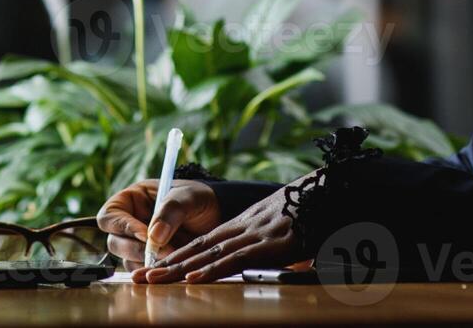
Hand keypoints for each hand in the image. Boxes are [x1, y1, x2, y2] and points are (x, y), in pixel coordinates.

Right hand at [97, 179, 219, 269]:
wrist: (218, 215)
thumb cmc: (199, 198)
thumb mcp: (187, 197)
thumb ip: (171, 211)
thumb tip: (154, 237)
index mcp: (131, 200)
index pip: (110, 216)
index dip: (122, 227)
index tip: (145, 235)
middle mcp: (129, 222)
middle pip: (114, 241)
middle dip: (136, 249)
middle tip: (163, 252)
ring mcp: (138, 244)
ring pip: (127, 259)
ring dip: (147, 263)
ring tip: (173, 258)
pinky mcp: (150, 260)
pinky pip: (143, 271)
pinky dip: (155, 272)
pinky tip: (172, 268)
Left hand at [132, 184, 303, 283]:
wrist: (333, 192)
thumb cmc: (313, 211)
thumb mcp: (286, 228)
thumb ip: (270, 244)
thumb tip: (268, 261)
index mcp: (244, 225)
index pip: (202, 243)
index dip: (176, 256)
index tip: (153, 269)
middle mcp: (243, 228)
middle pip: (197, 248)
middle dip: (166, 265)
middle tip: (139, 279)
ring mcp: (255, 235)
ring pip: (208, 253)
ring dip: (179, 268)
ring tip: (153, 280)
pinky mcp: (269, 244)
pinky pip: (235, 258)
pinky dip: (213, 269)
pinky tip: (193, 277)